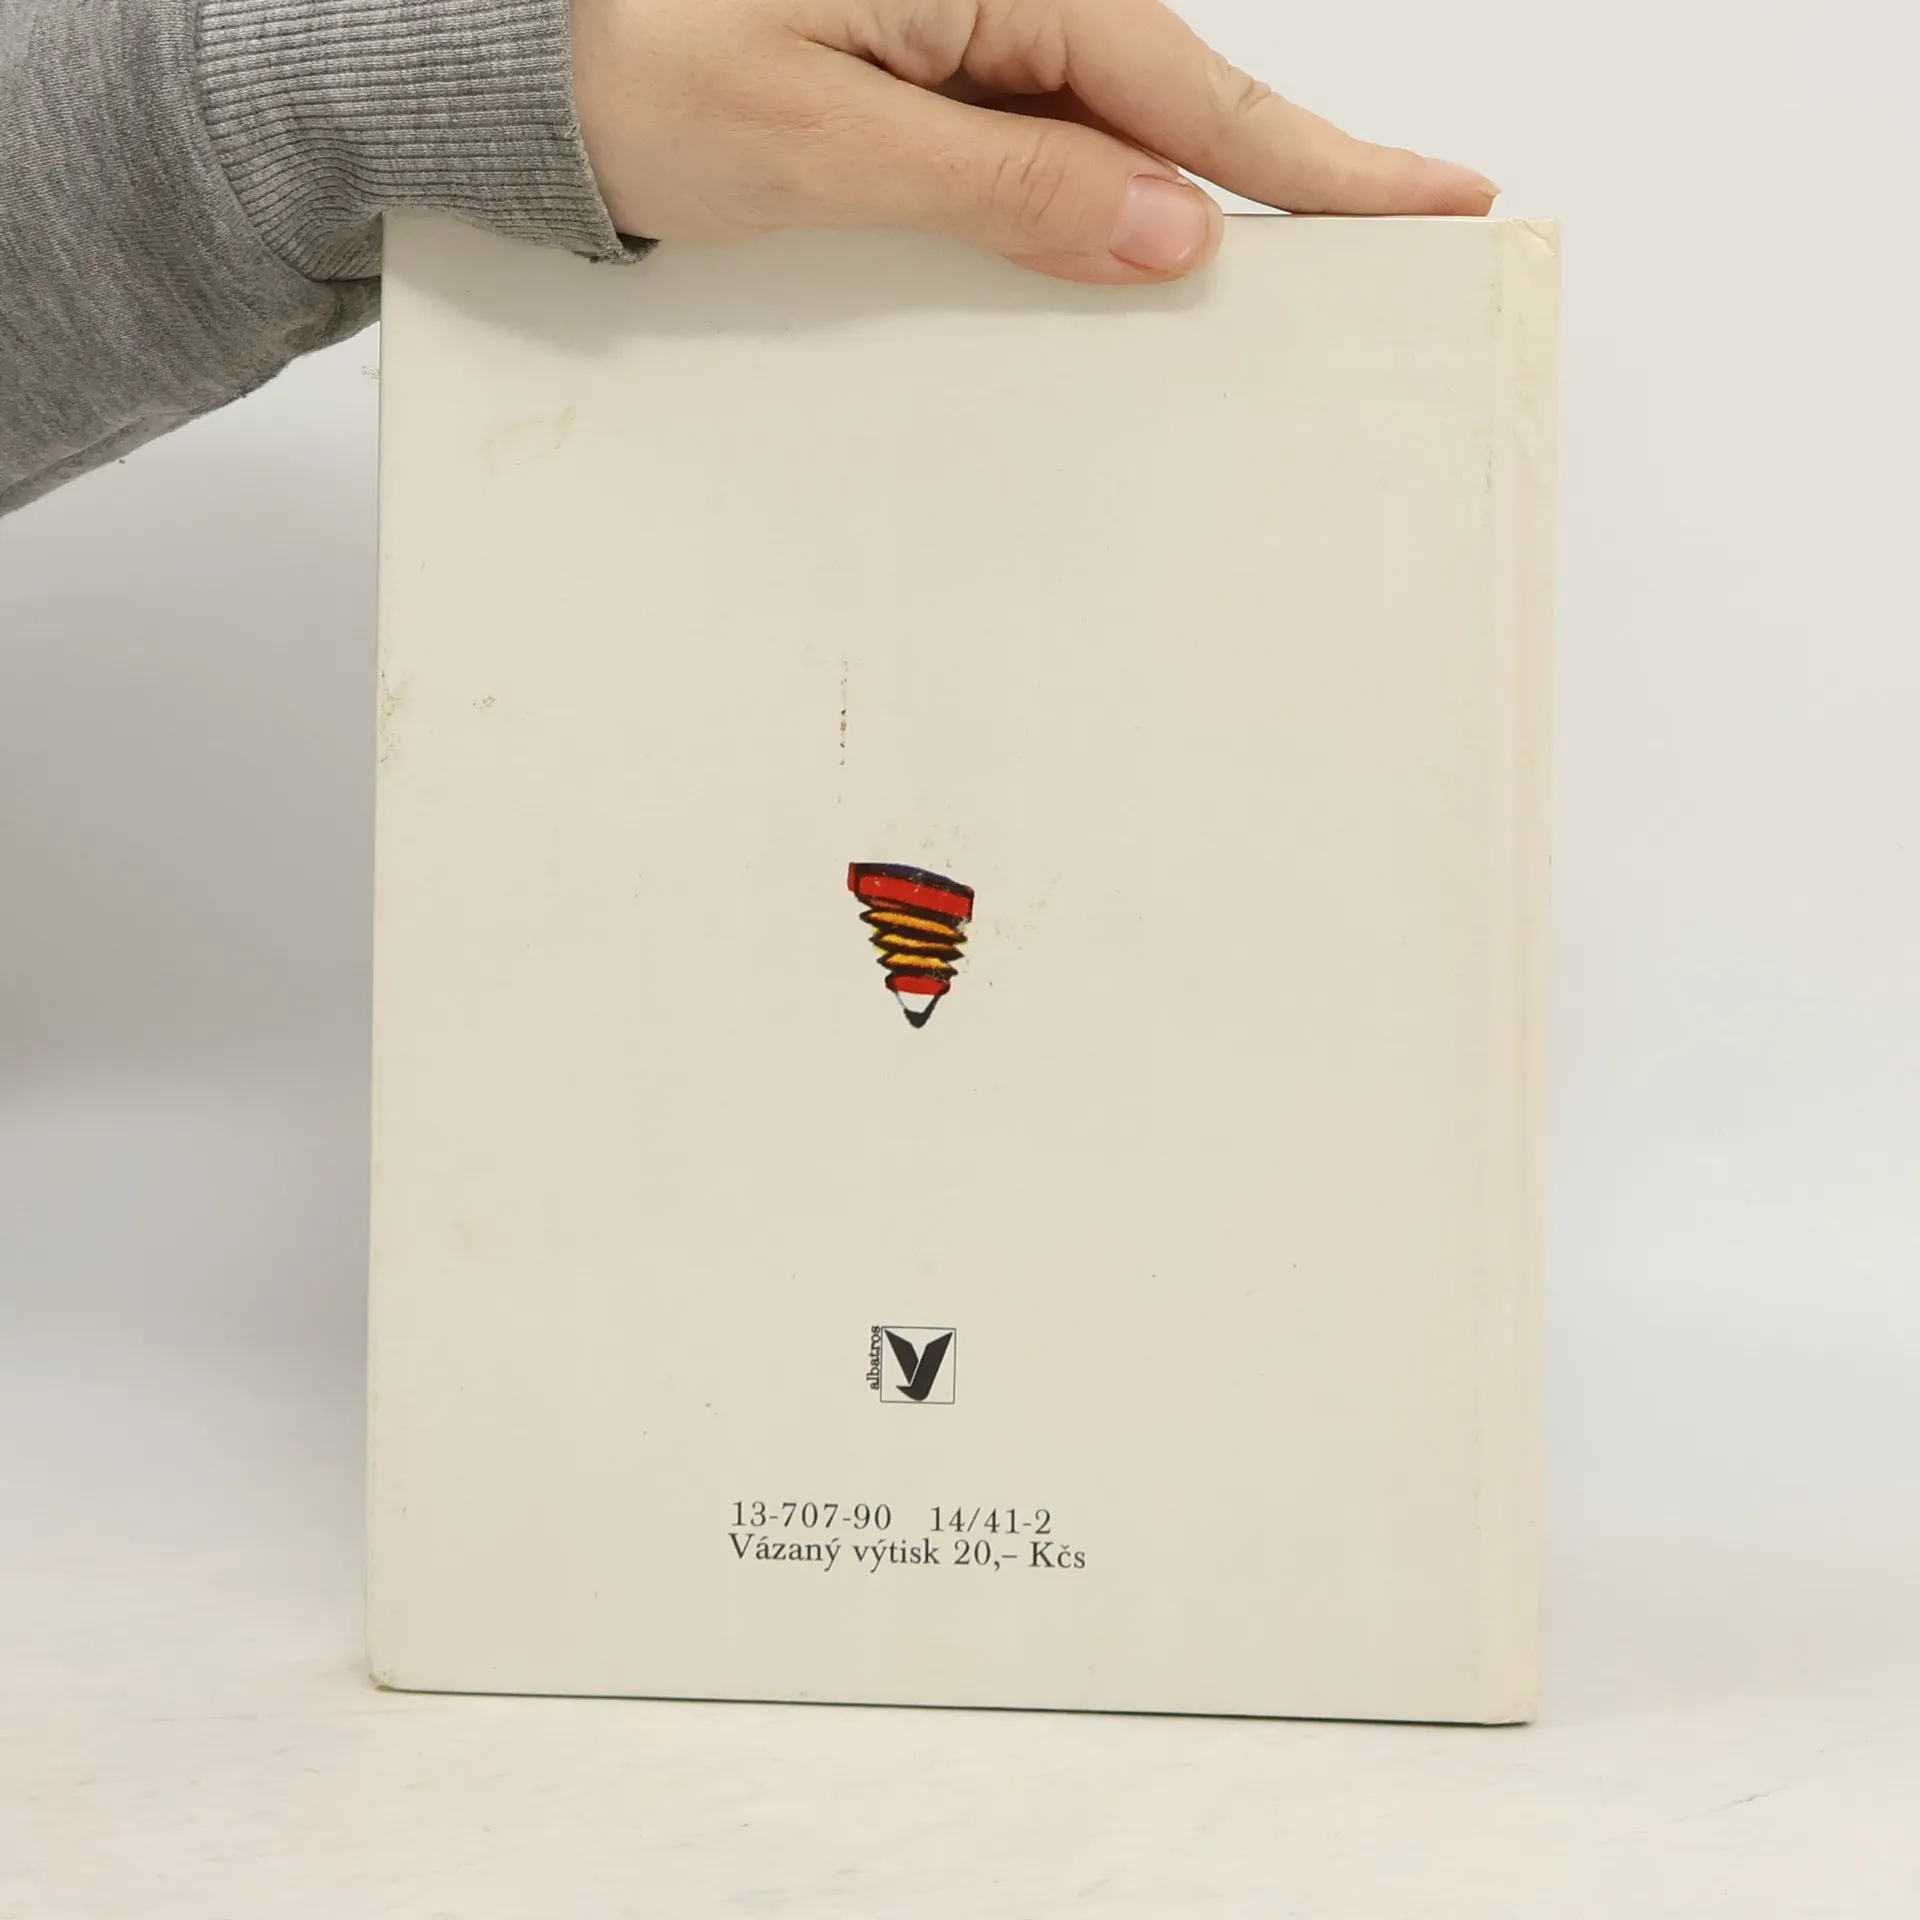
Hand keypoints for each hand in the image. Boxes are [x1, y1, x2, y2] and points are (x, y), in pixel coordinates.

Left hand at [570, 0, 1498, 284]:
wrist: (514, 60)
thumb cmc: (630, 75)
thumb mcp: (824, 145)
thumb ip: (1008, 188)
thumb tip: (1170, 233)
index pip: (1187, 81)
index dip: (1314, 156)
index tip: (1436, 198)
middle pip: (1177, 89)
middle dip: (1290, 168)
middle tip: (1415, 228)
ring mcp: (963, 17)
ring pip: (1119, 114)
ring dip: (1197, 188)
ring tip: (1307, 253)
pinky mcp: (929, 57)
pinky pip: (1047, 127)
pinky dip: (1102, 189)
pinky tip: (1140, 241)